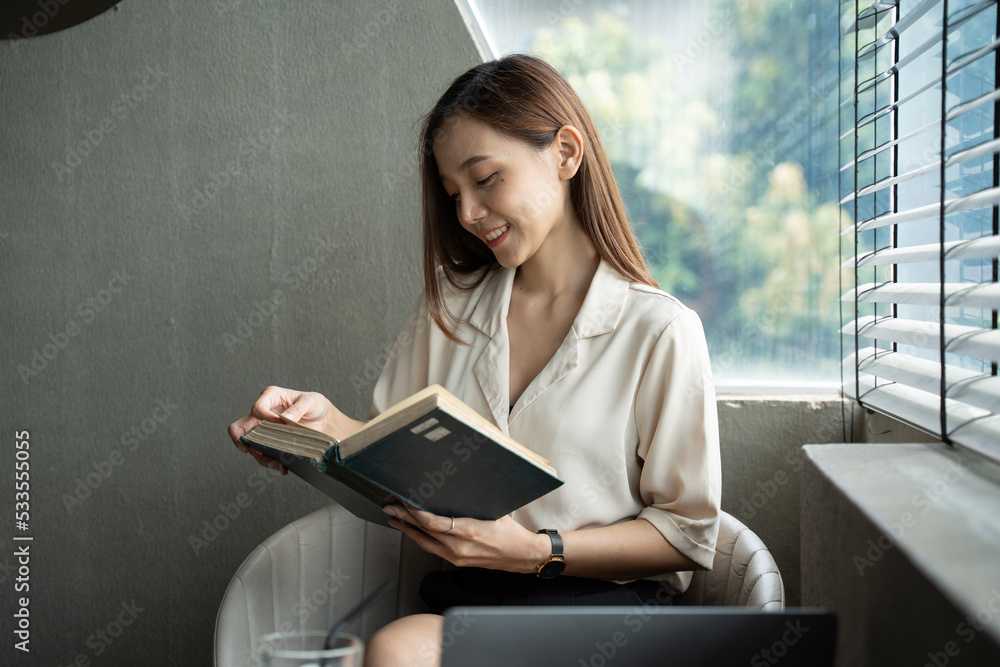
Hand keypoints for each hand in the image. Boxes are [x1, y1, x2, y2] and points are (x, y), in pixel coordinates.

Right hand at [227, 386, 339, 474]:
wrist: (324, 420)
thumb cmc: (315, 405)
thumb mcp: (311, 401)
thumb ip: (299, 408)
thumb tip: (285, 419)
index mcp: (270, 397)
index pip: (257, 408)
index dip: (266, 417)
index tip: (281, 423)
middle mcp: (262, 413)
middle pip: (240, 427)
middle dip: (240, 439)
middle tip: (245, 449)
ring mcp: (264, 430)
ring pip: (251, 446)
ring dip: (262, 457)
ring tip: (278, 465)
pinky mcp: (270, 443)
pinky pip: (263, 454)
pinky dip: (271, 462)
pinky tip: (282, 467)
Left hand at [383, 504, 549, 573]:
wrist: (522, 556)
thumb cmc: (510, 533)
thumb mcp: (492, 511)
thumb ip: (470, 506)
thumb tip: (451, 492)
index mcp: (467, 531)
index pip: (432, 522)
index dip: (415, 513)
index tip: (404, 502)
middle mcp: (458, 547)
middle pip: (424, 532)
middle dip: (404, 519)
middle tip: (389, 508)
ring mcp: (457, 557)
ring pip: (425, 543)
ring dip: (408, 531)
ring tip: (394, 520)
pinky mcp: (458, 562)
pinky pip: (433, 549)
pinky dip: (420, 539)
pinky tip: (414, 532)